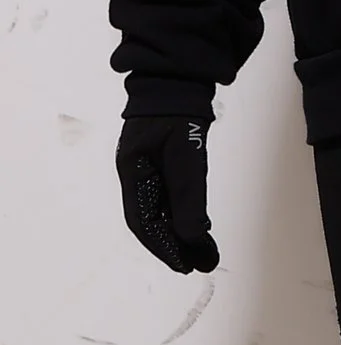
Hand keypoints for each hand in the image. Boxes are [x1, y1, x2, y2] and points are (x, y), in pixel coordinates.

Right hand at [117, 111, 219, 274]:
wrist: (181, 78)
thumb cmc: (179, 113)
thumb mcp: (186, 156)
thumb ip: (189, 196)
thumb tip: (194, 237)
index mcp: (133, 172)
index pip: (142, 221)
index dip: (162, 247)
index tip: (183, 266)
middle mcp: (137, 174)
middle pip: (152, 219)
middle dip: (174, 245)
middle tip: (200, 264)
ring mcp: (150, 167)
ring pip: (163, 209)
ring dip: (182, 232)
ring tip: (204, 252)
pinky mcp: (165, 161)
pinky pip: (171, 196)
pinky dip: (185, 214)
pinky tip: (201, 225)